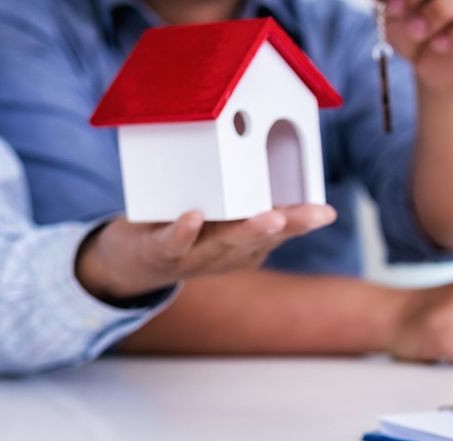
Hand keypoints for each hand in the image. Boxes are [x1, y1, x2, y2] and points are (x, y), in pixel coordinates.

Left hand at [76, 204, 336, 302]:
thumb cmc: (181, 232)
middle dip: (287, 227)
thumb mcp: (219, 221)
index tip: (326, 212)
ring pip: (223, 243)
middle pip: (258, 240)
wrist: (126, 263)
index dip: (303, 222)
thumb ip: (247, 203)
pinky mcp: (158, 251)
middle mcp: (223, 254)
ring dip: (248, 231)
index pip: (278, 233)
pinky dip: (184, 232)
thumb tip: (278, 166)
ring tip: (271, 217)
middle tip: (311, 215)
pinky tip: (194, 216)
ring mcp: (192, 256)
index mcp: (242, 247)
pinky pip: (173, 244)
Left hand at [384, 0, 452, 91]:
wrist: (430, 65)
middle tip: (409, 21)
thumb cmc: (413, 31)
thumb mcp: (393, 14)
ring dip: (438, 15)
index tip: (394, 7)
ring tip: (419, 33)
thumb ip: (391, 1)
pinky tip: (439, 45)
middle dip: (422, 0)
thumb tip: (392, 0)